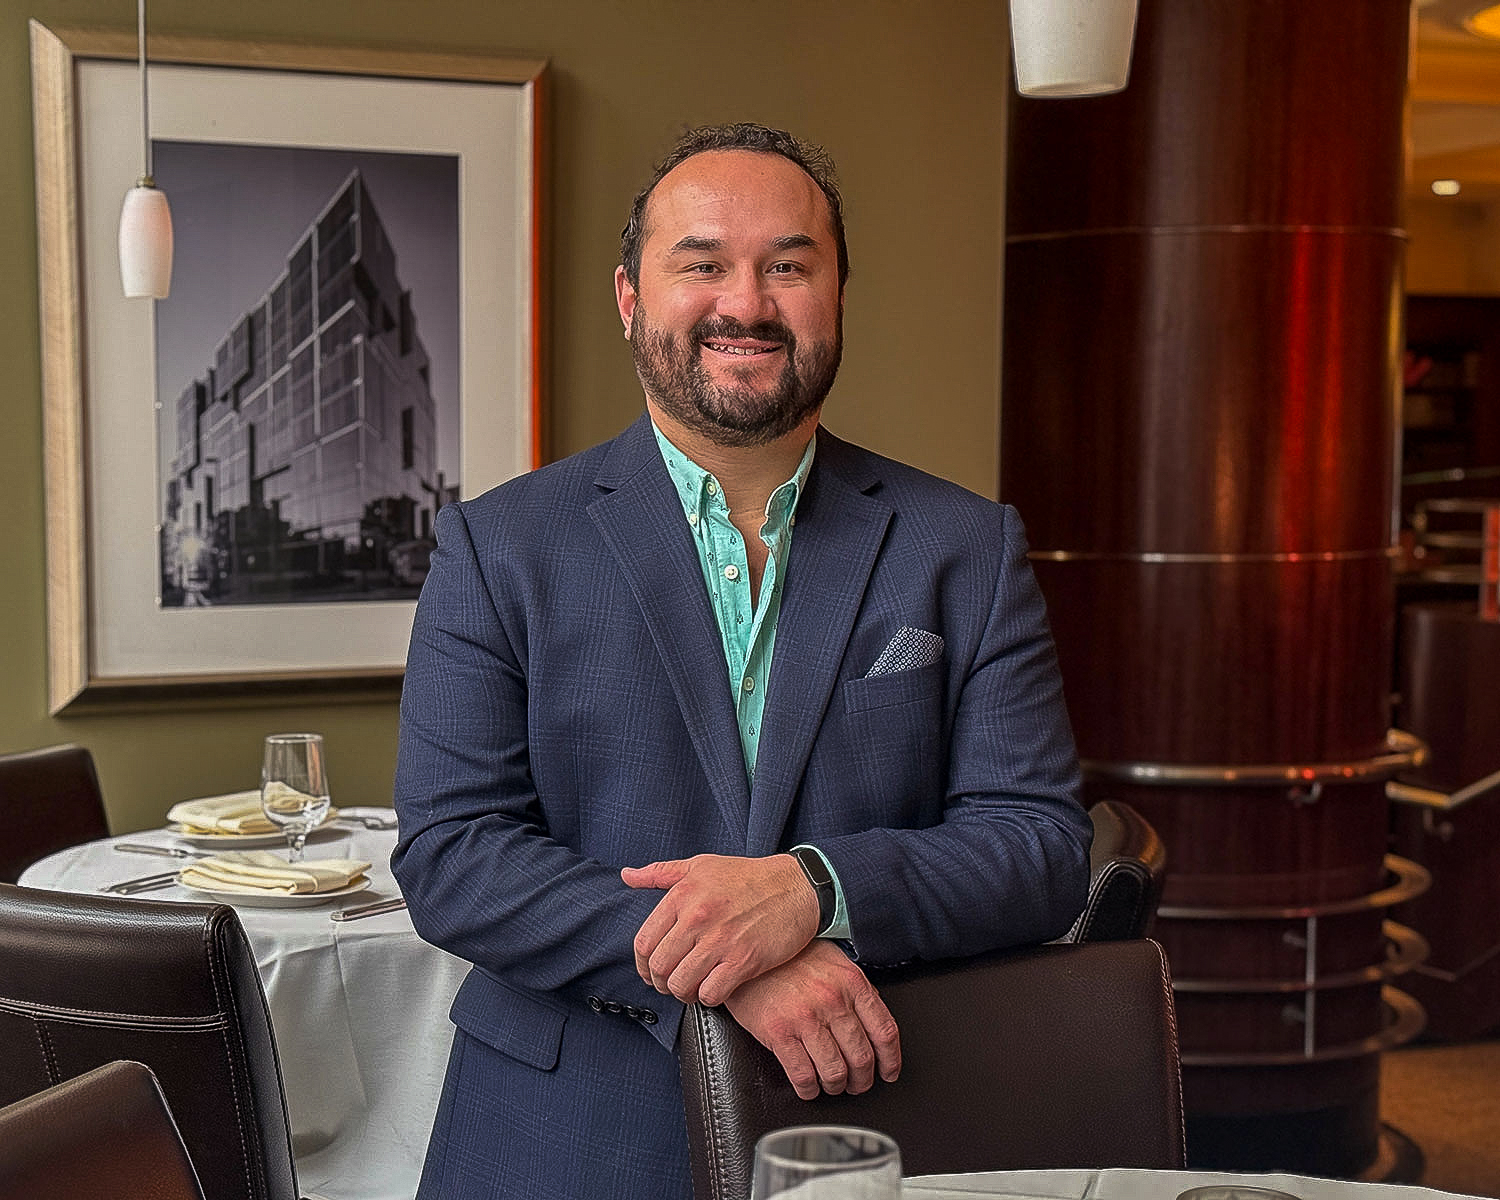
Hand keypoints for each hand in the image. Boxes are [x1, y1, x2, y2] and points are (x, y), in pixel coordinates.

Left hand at [622, 853, 819, 1005]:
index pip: (644, 942)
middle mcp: (697, 918)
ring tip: (692, 988)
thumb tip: (627, 875)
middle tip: (672, 983)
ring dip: (683, 993)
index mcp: (683, 895)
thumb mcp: (701, 865)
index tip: (651, 971)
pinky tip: (715, 988)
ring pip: (681, 984)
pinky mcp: (744, 960)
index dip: (642, 964)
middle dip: (661, 982)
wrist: (797, 886)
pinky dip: (708, 997)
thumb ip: (660, 872)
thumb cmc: (748, 876)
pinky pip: (711, 993)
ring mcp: (721, 940)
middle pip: (659, 967)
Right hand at [723, 939, 900, 1099]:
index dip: (890, 1061)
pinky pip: (803, 1076)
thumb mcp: (833, 962)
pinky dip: (809, 1090)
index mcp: (851, 983)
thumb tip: (872, 1022)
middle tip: (856, 1084)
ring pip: (835, 1072)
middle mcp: (833, 1000)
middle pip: (862, 1058)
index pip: (884, 1032)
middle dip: (862, 1080)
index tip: (888, 1072)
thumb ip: (855, 991)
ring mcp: (806, 1018)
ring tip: (831, 1084)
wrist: (748, 951)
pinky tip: (808, 1087)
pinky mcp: (779, 1032)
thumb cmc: (790, 956)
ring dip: (836, 1086)